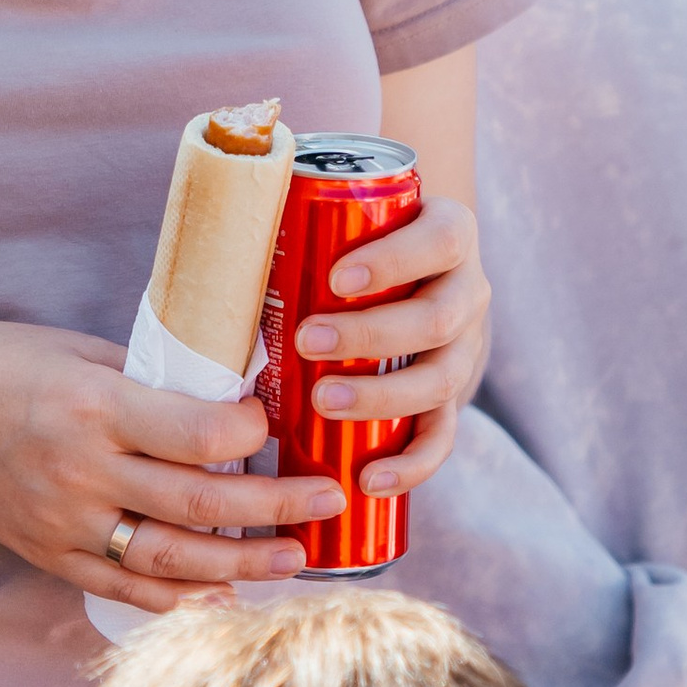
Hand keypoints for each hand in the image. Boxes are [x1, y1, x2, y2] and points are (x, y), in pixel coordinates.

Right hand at [0, 320, 344, 616]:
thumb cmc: (5, 364)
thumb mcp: (81, 350)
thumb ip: (153, 381)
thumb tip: (236, 396)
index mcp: (92, 405)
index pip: (194, 433)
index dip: (250, 434)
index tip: (278, 426)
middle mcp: (80, 471)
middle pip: (197, 504)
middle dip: (275, 508)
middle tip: (330, 501)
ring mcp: (64, 522)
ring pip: (170, 559)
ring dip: (243, 564)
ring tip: (296, 559)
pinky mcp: (50, 556)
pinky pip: (125, 587)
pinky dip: (179, 597)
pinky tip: (225, 594)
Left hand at [287, 192, 489, 500]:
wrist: (412, 265)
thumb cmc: (359, 236)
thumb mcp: (350, 213)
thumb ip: (303, 209)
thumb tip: (218, 206)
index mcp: (451, 234)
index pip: (439, 242)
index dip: (394, 261)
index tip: (335, 277)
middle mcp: (468, 292)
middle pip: (438, 319)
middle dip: (370, 334)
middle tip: (306, 341)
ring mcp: (465, 350)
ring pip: (440, 381)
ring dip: (380, 397)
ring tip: (322, 402)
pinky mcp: (451, 399)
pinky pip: (441, 437)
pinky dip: (410, 463)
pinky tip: (370, 480)